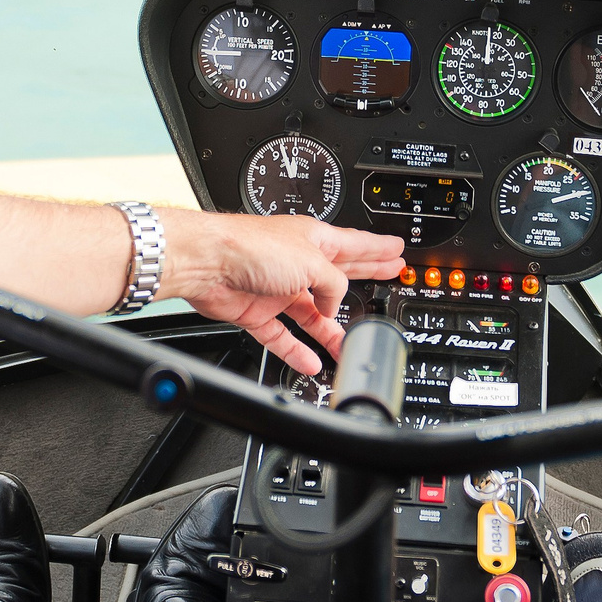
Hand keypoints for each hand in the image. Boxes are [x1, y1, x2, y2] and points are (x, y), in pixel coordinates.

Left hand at [157, 210, 406, 374]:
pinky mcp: (257, 312)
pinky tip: (310, 360)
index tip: (395, 250)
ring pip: (311, 314)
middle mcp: (296, 263)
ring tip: (349, 343)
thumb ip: (333, 284)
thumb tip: (334, 305)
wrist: (206, 262)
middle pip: (338, 275)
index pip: (354, 245)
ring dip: (330, 330)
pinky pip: (283, 336)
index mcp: (313, 240)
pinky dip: (296, 350)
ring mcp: (276, 289)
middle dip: (365, 276)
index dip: (377, 249)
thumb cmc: (251, 246)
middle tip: (387, 277)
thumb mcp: (311, 261)